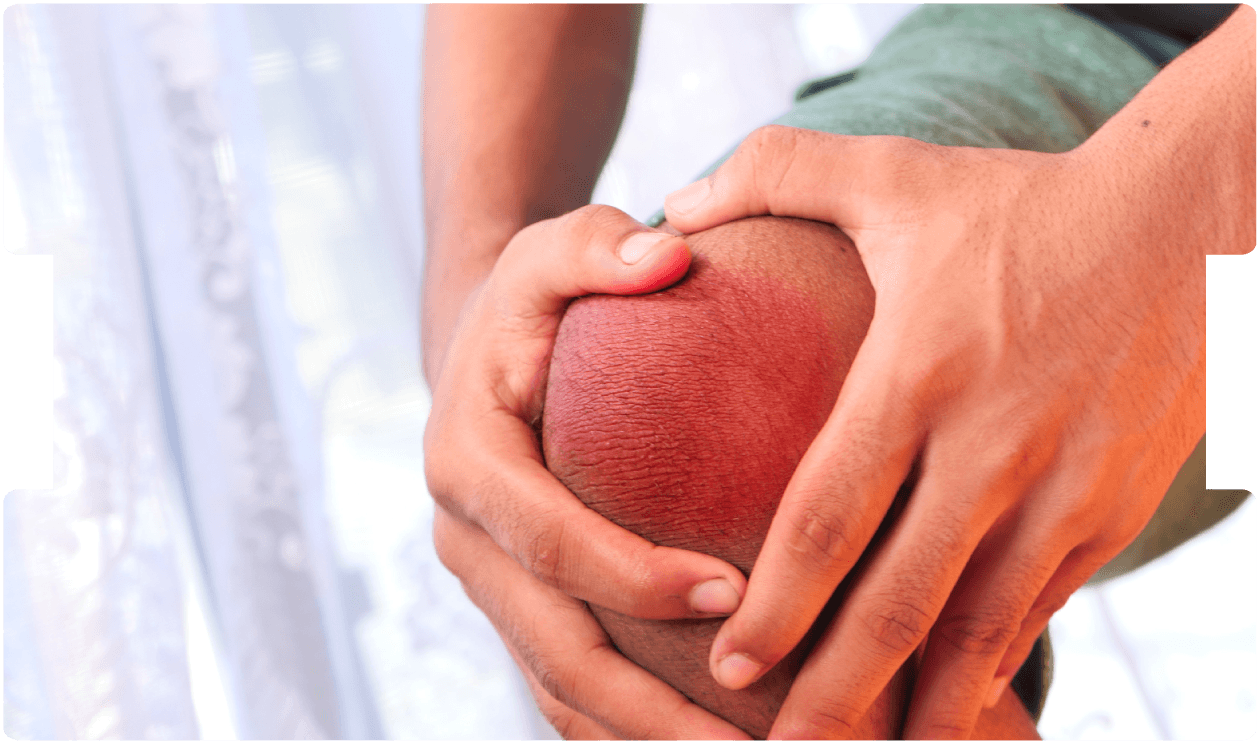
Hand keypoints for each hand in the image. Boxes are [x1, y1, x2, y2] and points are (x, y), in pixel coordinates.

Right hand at [424, 204, 750, 739]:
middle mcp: (469, 541)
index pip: (549, 540)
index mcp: (469, 464)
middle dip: (651, 706)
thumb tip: (665, 254)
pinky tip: (708, 741)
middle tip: (757, 734)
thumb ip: (597, 245)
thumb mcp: (554, 251)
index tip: (734, 593)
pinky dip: (631, 725)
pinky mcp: (521, 607)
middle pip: (556, 647)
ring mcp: (492, 586)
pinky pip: (570, 686)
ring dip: (648, 736)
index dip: (633, 576)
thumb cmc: (537, 301)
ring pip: (563, 688)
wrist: (488, 353)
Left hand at [663, 124, 1226, 737]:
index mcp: (921, 370)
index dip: (776, 605)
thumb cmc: (1025, 202)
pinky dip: (994, 664)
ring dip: (924, 708)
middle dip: (836, 693)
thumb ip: (772, 173)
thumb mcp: (895, 173)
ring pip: (981, 629)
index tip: (730, 667)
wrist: (1194, 220)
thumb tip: (668, 203)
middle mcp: (994, 445)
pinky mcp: (1115, 510)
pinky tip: (954, 705)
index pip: (830, 514)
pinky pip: (1041, 607)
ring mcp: (1065, 488)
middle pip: (899, 601)